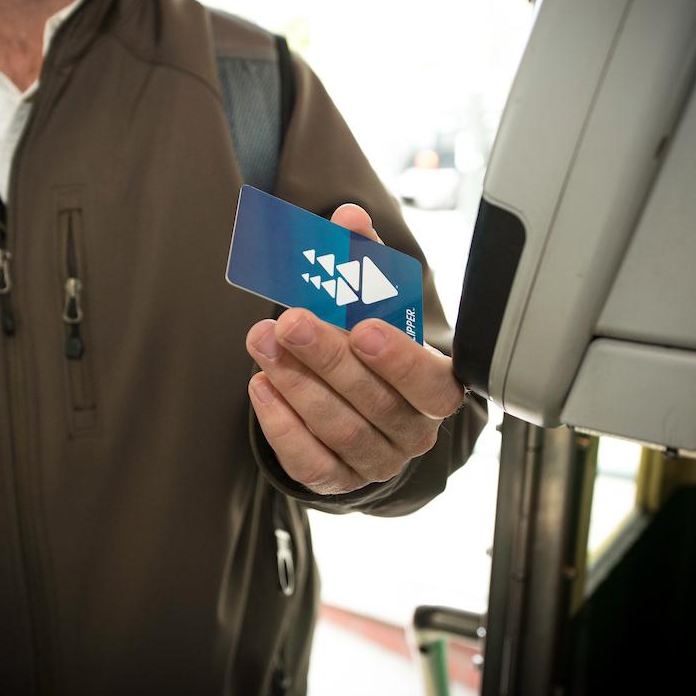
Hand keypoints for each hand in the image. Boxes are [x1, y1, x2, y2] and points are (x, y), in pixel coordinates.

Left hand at [245, 204, 466, 494]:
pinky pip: (309, 460)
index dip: (400, 360)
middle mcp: (413, 432)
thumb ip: (364, 261)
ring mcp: (376, 462)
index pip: (431, 384)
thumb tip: (348, 215)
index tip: (364, 328)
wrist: (357, 407)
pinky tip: (261, 385)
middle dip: (327, 358)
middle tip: (289, 322)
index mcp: (435, 388)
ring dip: (297, 383)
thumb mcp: (372, 304)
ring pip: (340, 430)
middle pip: (375, 402)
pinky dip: (281, 423)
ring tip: (263, 343)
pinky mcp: (337, 480)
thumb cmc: (369, 348)